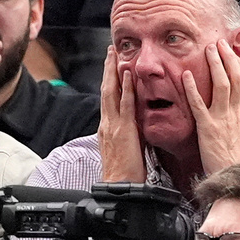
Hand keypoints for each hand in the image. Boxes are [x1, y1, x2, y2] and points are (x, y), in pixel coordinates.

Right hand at [99, 46, 145, 181]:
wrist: (120, 188)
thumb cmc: (124, 175)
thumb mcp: (123, 150)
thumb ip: (127, 135)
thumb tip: (134, 126)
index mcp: (107, 129)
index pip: (107, 99)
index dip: (108, 82)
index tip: (111, 66)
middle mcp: (107, 124)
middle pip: (105, 91)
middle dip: (107, 70)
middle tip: (110, 51)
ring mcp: (113, 126)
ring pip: (111, 93)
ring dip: (113, 72)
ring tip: (115, 55)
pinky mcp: (123, 131)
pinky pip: (125, 105)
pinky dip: (125, 88)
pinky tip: (127, 75)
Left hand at [184, 40, 239, 174]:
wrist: (234, 175)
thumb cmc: (232, 156)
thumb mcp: (238, 130)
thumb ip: (234, 113)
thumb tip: (231, 100)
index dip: (237, 63)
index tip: (230, 49)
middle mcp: (234, 112)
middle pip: (235, 77)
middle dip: (227, 57)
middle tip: (218, 42)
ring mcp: (221, 119)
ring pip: (222, 85)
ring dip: (215, 65)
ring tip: (207, 49)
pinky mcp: (207, 128)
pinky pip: (200, 105)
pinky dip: (193, 89)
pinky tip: (186, 76)